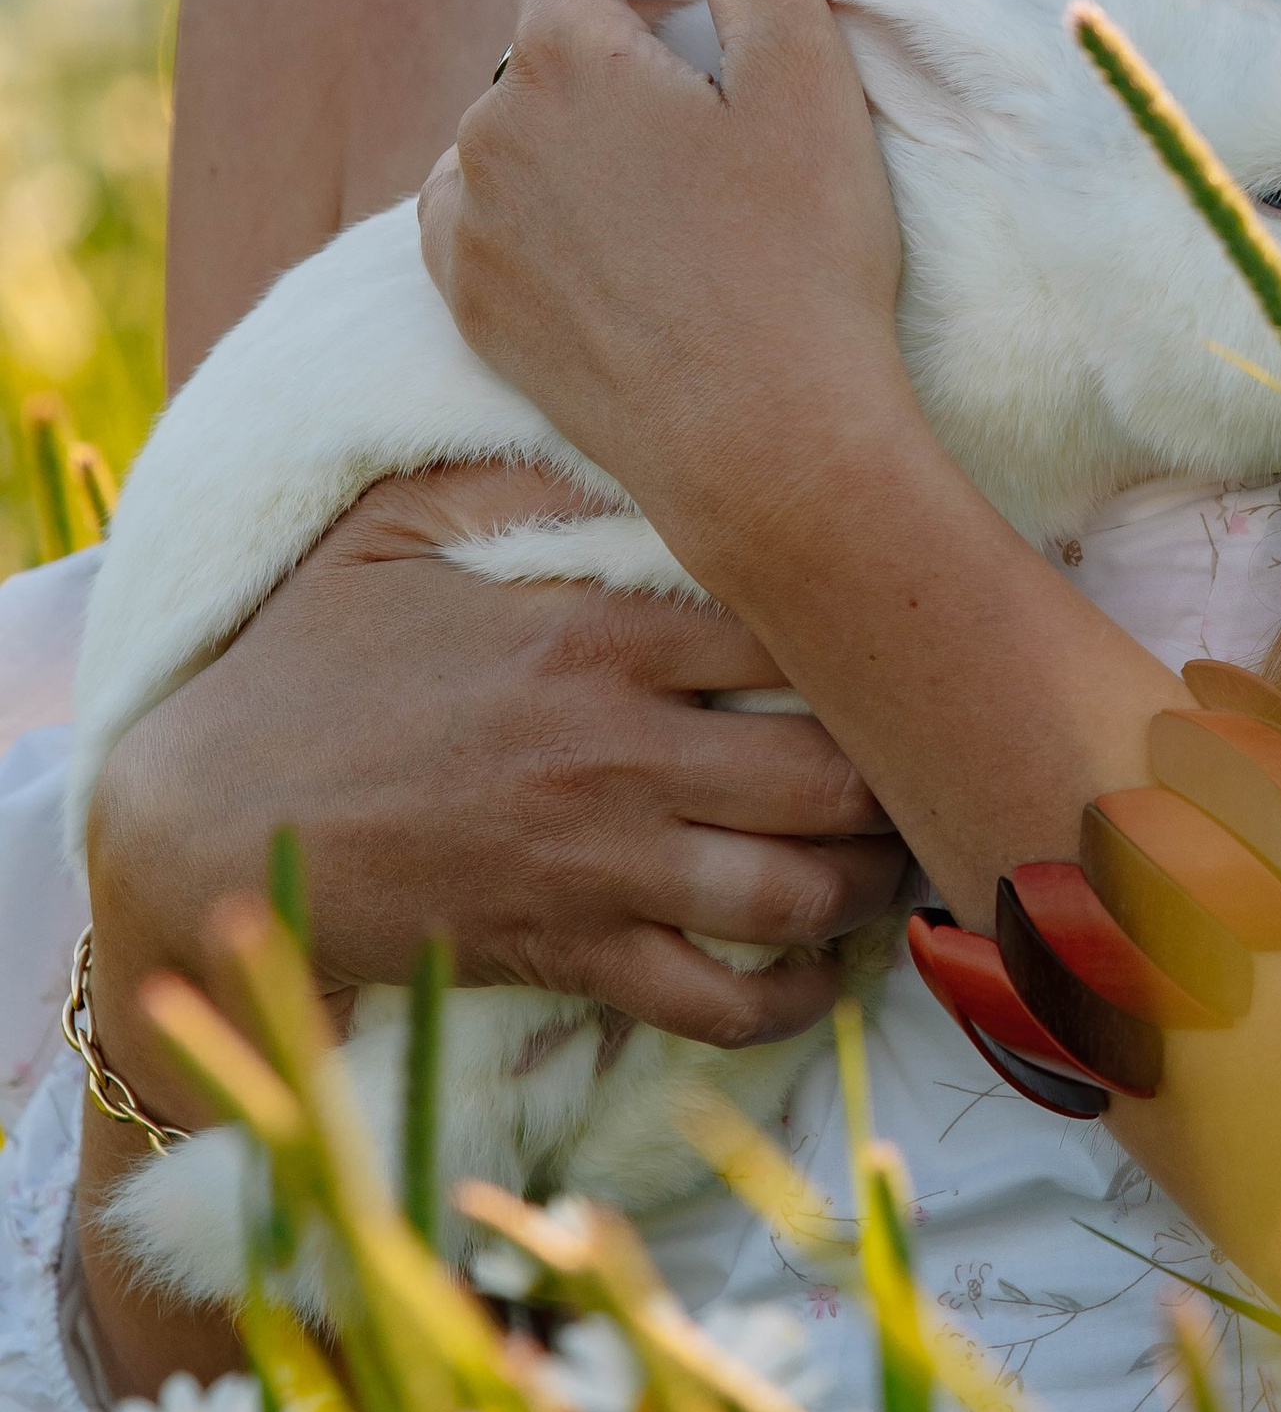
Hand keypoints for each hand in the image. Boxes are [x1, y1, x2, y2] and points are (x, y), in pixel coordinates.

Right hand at [83, 459, 907, 1113]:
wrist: (208, 822)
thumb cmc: (309, 665)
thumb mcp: (397, 530)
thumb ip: (515, 470)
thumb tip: (609, 411)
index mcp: (594, 634)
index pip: (796, 625)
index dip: (877, 628)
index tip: (922, 625)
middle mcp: (616, 750)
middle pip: (831, 769)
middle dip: (905, 770)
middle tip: (941, 759)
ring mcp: (596, 865)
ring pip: (797, 892)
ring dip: (874, 885)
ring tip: (905, 860)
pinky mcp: (566, 955)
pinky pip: (716, 1001)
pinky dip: (789, 999)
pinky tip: (819, 970)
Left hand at [419, 0, 913, 611]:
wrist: (765, 445)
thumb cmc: (804, 253)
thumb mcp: (805, 69)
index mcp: (567, 51)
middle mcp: (488, 128)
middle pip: (546, 37)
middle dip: (610, 30)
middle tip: (702, 72)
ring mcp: (469, 223)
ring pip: (511, 127)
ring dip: (567, 118)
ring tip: (660, 165)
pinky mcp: (472, 304)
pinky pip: (480, 209)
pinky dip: (527, 194)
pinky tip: (598, 226)